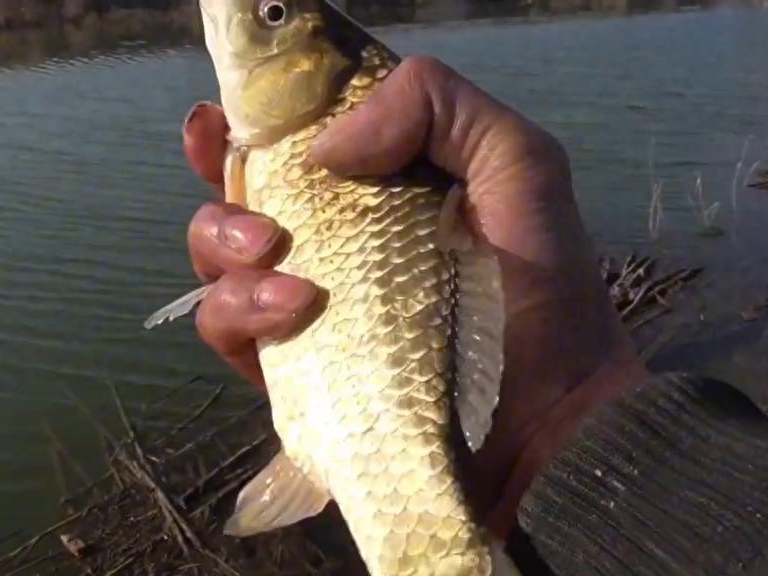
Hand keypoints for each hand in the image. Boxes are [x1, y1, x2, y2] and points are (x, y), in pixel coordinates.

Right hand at [181, 57, 646, 537]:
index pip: (298, 140)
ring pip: (221, 259)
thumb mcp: (519, 167)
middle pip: (242, 191)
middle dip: (220, 177)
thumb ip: (440, 107)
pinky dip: (239, 310)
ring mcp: (308, 306)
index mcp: (382, 187)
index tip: (226, 119)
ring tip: (270, 254)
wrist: (547, 421)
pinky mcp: (291, 369)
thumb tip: (323, 147)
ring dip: (224, 241)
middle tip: (243, 187)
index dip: (254, 122)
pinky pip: (228, 329)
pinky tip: (290, 309)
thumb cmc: (542, 291)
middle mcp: (337, 241)